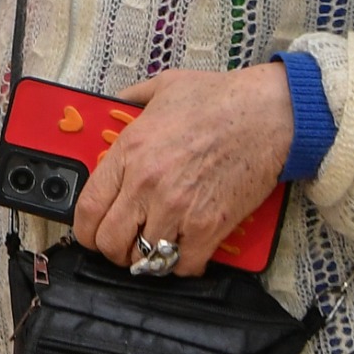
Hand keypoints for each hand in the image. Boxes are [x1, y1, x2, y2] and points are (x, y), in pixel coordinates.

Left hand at [72, 63, 290, 276]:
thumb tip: (115, 102)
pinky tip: (184, 251)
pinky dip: (180, 265)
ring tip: (153, 247)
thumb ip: (131, 99)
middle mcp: (147, 184)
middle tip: (123, 243)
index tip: (91, 232)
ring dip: (146, 258)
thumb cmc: (219, 98)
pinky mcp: (210, 227)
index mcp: (129, 152)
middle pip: (109, 242)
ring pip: (143, 259)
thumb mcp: (162, 87)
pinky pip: (183, 266)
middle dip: (112, 249)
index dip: (84, 229)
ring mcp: (178, 209)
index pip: (87, 208)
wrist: (269, 113)